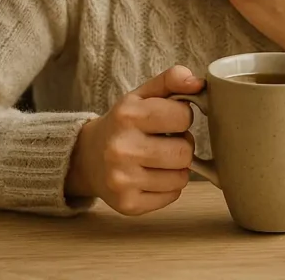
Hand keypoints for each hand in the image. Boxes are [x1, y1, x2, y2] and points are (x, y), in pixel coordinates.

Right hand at [65, 66, 201, 214]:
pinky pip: (172, 196)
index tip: (171, 119)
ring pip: (181, 177)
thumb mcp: (141, 95)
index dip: (183, 116)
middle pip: (184, 152)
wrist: (86, 158)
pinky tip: (152, 176)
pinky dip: (168, 187)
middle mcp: (121, 149)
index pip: (183, 116)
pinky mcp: (127, 204)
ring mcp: (122, 180)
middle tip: (167, 142)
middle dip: (183, 145)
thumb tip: (198, 82)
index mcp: (127, 116)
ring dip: (177, 168)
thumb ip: (170, 80)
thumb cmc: (123, 124)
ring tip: (159, 159)